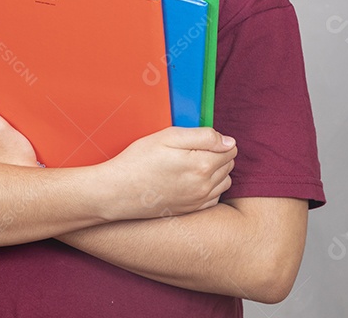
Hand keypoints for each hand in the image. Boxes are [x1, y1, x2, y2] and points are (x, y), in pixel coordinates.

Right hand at [103, 126, 236, 221]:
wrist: (117, 192)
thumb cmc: (139, 160)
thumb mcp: (169, 137)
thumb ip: (204, 136)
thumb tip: (230, 142)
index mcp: (202, 165)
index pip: (230, 149)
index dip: (219, 140)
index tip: (202, 139)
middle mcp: (204, 186)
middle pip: (229, 165)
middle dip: (219, 154)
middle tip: (195, 149)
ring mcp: (198, 201)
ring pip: (225, 181)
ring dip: (217, 171)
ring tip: (194, 164)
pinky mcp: (191, 211)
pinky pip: (215, 198)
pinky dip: (211, 188)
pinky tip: (193, 181)